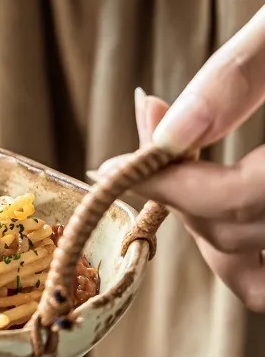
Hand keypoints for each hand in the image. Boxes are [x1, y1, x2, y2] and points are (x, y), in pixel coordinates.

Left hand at [91, 5, 264, 311]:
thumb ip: (241, 74)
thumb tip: (165, 130)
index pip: (232, 200)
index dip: (163, 185)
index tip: (108, 164)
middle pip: (241, 242)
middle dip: (180, 200)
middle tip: (145, 151)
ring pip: (263, 282)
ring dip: (214, 239)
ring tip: (188, 184)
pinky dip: (251, 254)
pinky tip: (232, 202)